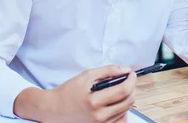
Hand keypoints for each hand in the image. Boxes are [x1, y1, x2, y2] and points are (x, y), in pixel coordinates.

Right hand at [14, 65, 136, 122]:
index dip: (131, 80)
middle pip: (128, 101)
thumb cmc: (69, 91)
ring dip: (127, 98)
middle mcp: (99, 116)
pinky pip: (120, 119)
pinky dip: (122, 109)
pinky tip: (116, 102)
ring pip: (126, 110)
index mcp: (94, 102)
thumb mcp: (87, 75)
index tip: (132, 73)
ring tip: (120, 89)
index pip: (123, 90)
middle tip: (128, 79)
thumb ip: (108, 71)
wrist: (55, 109)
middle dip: (132, 88)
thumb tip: (125, 70)